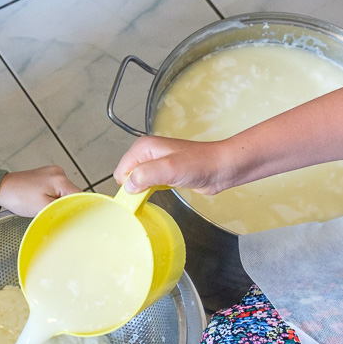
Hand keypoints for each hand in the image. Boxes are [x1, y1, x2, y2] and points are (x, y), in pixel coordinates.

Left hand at [0, 165, 80, 216]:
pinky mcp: (46, 175)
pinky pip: (56, 189)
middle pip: (73, 194)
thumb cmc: (18, 197)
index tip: (77, 218)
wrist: (2, 188)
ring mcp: (52, 173)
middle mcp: (59, 173)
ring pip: (64, 192)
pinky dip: (52, 197)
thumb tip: (76, 214)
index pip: (80, 196)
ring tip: (44, 206)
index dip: (79, 208)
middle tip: (55, 213)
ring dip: (58, 202)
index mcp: (60, 180)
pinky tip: (42, 201)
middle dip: (66, 205)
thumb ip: (62, 210)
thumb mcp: (43, 208)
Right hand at [113, 135, 234, 194]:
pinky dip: (151, 192)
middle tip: (150, 194)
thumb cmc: (200, 163)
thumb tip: (128, 186)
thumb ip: (145, 175)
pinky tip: (163, 192)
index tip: (139, 195)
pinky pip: (148, 185)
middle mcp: (147, 154)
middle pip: (127, 177)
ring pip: (137, 182)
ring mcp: (156, 164)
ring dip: (143, 191)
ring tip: (159, 191)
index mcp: (143, 148)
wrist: (221, 168)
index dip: (128, 185)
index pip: (121, 171)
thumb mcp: (169, 168)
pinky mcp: (164, 174)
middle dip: (135, 188)